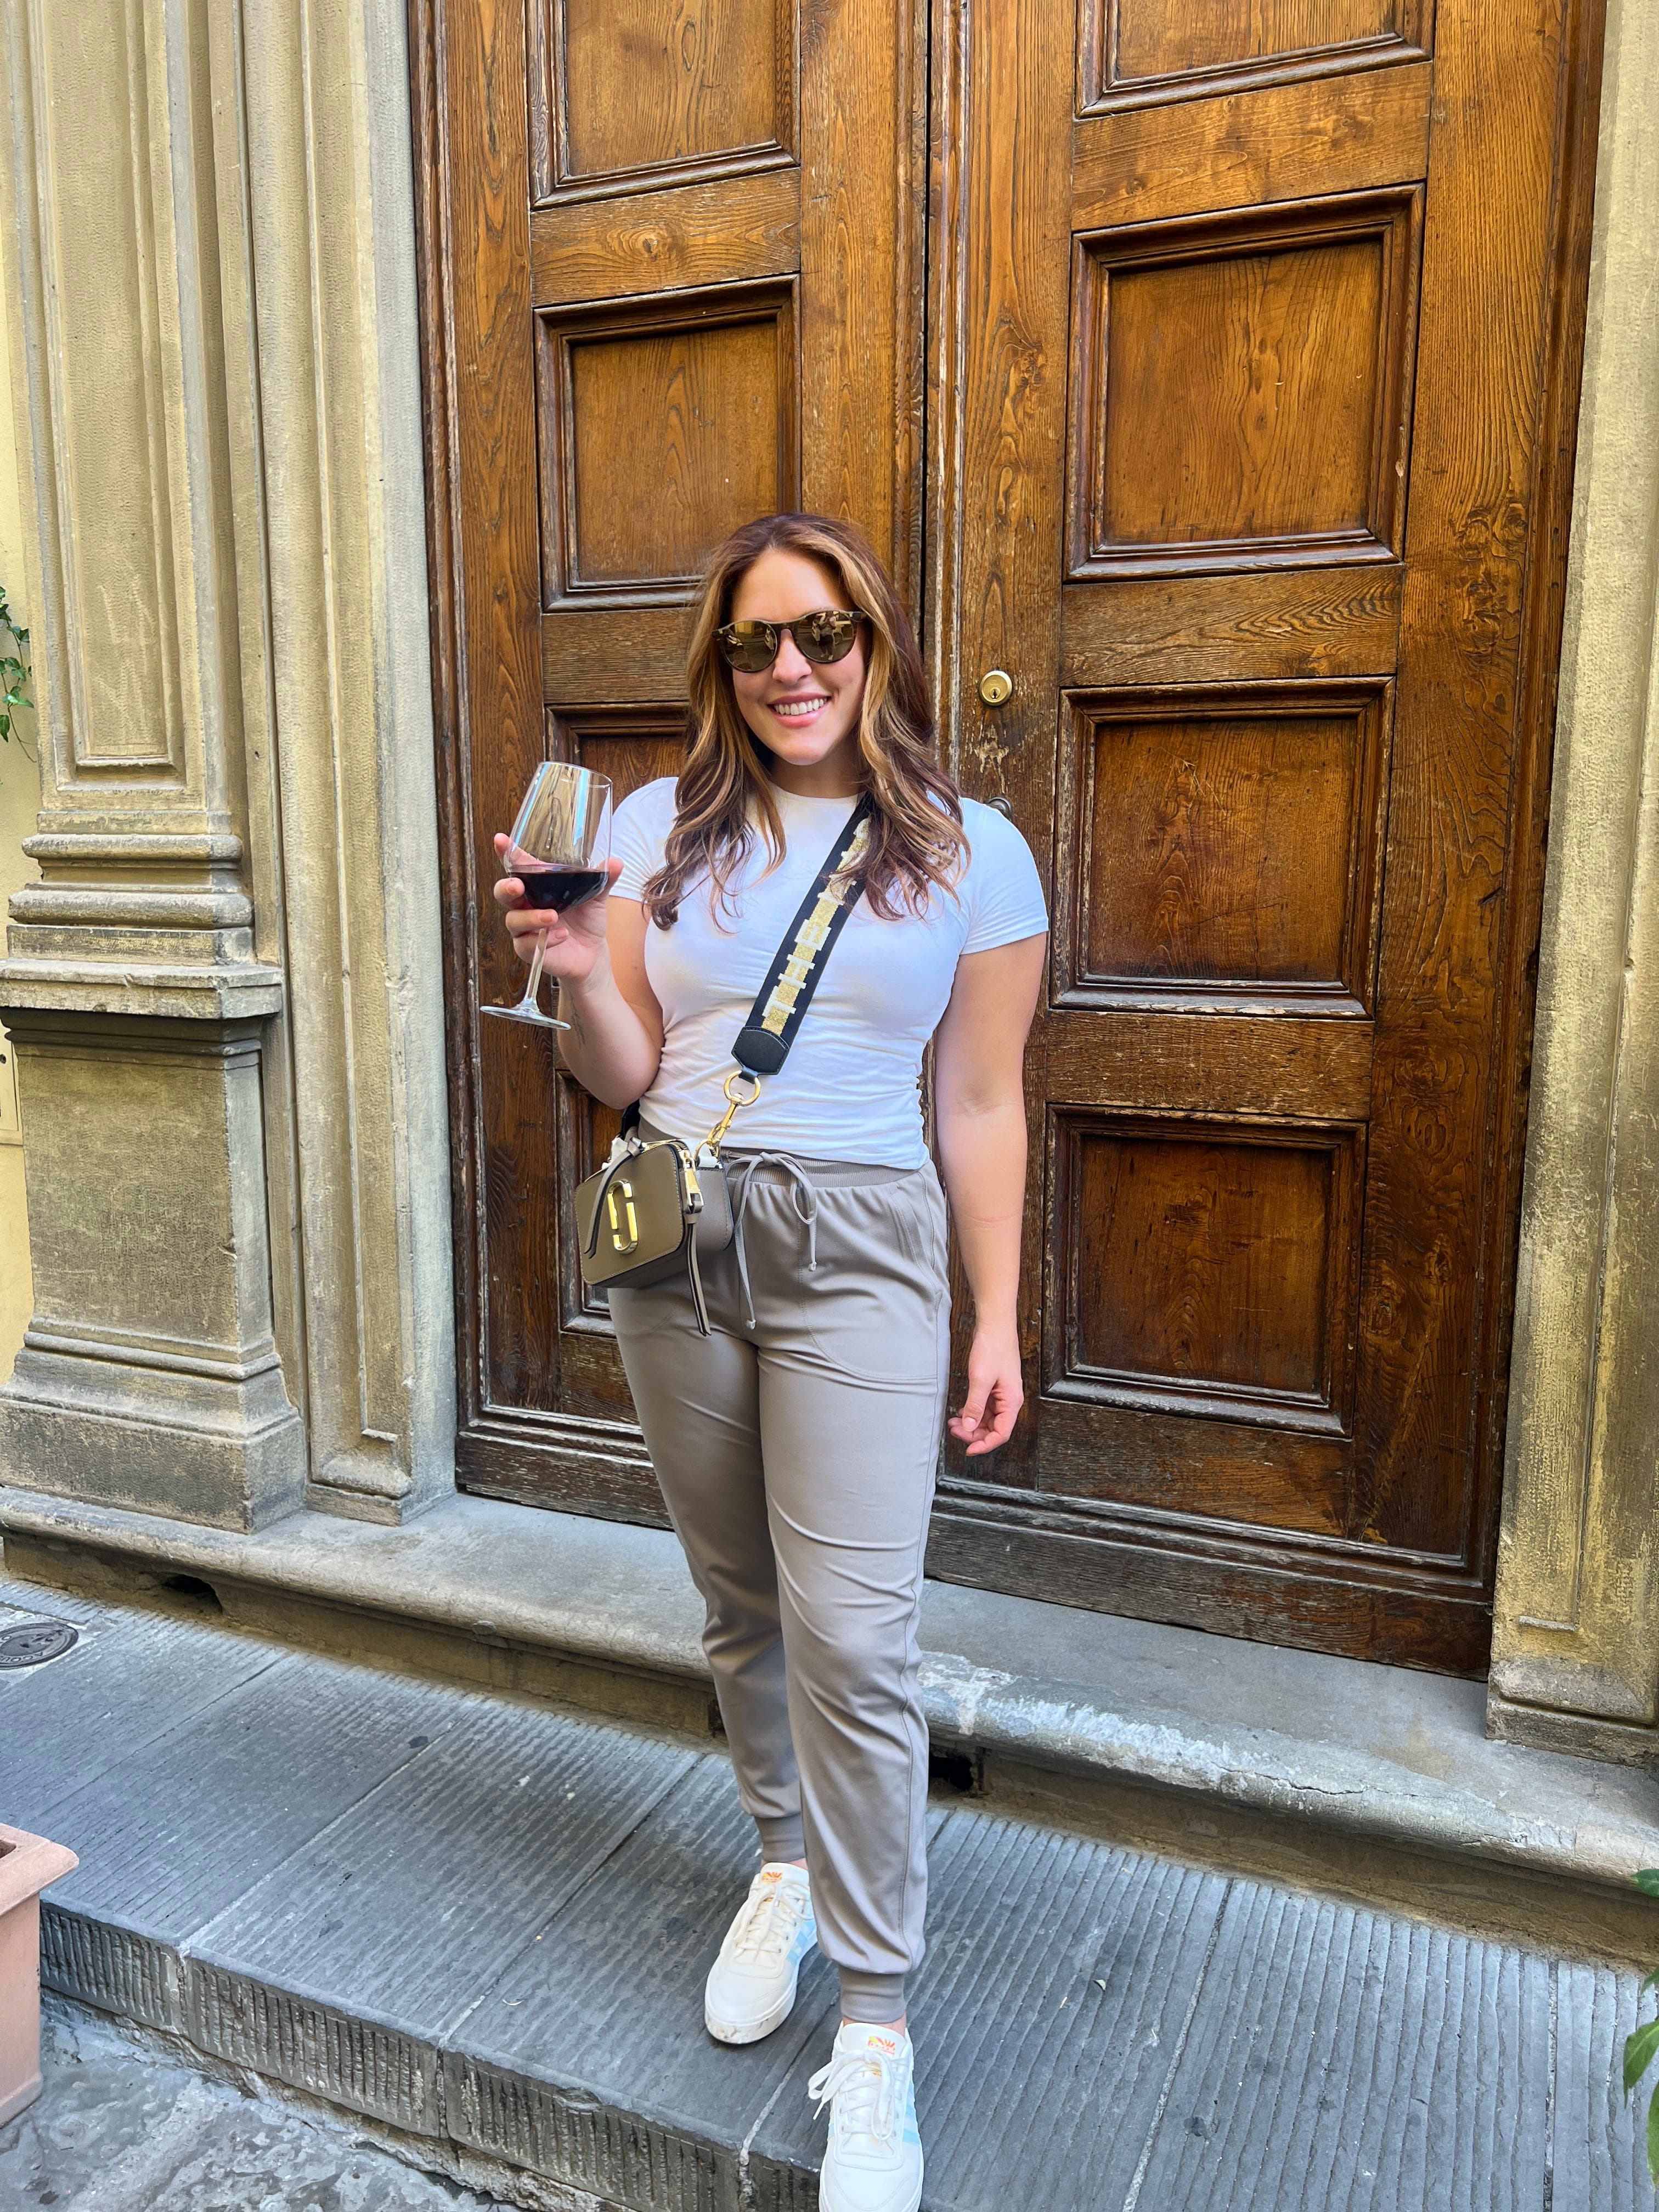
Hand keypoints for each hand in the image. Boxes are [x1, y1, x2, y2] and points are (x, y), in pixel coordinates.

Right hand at [491, 839, 621, 987]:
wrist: (592, 953)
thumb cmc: (586, 920)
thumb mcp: (596, 898)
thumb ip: (602, 880)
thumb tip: (615, 862)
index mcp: (537, 886)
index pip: (518, 867)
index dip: (506, 852)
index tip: (500, 840)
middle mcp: (526, 905)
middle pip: (503, 893)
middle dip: (506, 887)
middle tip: (517, 886)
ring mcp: (525, 928)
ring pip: (513, 920)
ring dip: (531, 917)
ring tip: (553, 916)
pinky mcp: (529, 949)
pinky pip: (526, 944)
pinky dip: (545, 939)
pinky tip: (562, 936)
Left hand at [948, 1321, 1023, 1455]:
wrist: (995, 1326)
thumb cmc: (993, 1348)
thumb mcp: (980, 1380)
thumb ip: (974, 1406)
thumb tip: (968, 1427)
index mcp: (1012, 1401)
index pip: (1001, 1434)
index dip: (984, 1444)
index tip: (968, 1449)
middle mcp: (1009, 1400)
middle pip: (994, 1428)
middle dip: (973, 1433)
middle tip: (954, 1431)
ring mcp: (1002, 1394)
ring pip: (988, 1419)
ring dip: (971, 1424)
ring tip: (953, 1422)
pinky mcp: (994, 1387)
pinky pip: (984, 1408)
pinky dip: (972, 1412)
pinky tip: (960, 1412)